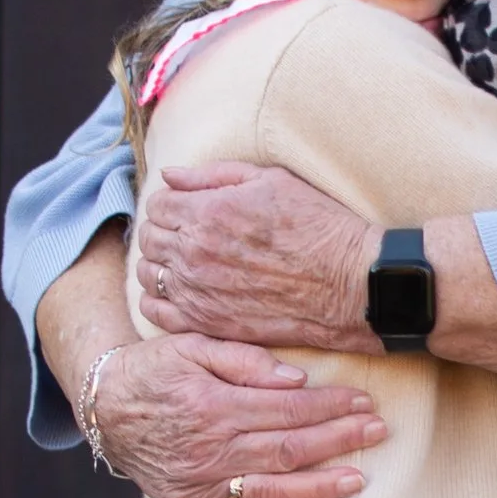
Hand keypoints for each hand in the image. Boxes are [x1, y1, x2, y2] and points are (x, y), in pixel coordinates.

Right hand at [89, 329, 384, 497]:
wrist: (104, 403)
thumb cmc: (154, 368)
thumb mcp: (191, 345)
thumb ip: (243, 359)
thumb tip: (295, 378)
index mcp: (215, 405)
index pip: (288, 408)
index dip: (331, 406)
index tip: (363, 403)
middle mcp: (211, 448)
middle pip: (289, 448)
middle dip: (339, 440)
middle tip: (378, 432)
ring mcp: (200, 482)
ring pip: (270, 489)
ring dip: (317, 486)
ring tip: (357, 479)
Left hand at [137, 161, 380, 353]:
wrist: (348, 284)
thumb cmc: (317, 227)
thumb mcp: (270, 181)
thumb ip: (212, 175)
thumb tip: (170, 175)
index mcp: (207, 211)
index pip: (158, 204)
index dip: (172, 204)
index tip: (190, 210)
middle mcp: (194, 252)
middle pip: (149, 238)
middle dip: (164, 231)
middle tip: (189, 235)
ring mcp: (197, 290)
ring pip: (148, 274)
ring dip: (160, 265)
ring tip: (186, 264)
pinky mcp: (207, 322)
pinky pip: (157, 313)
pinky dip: (159, 301)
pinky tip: (180, 293)